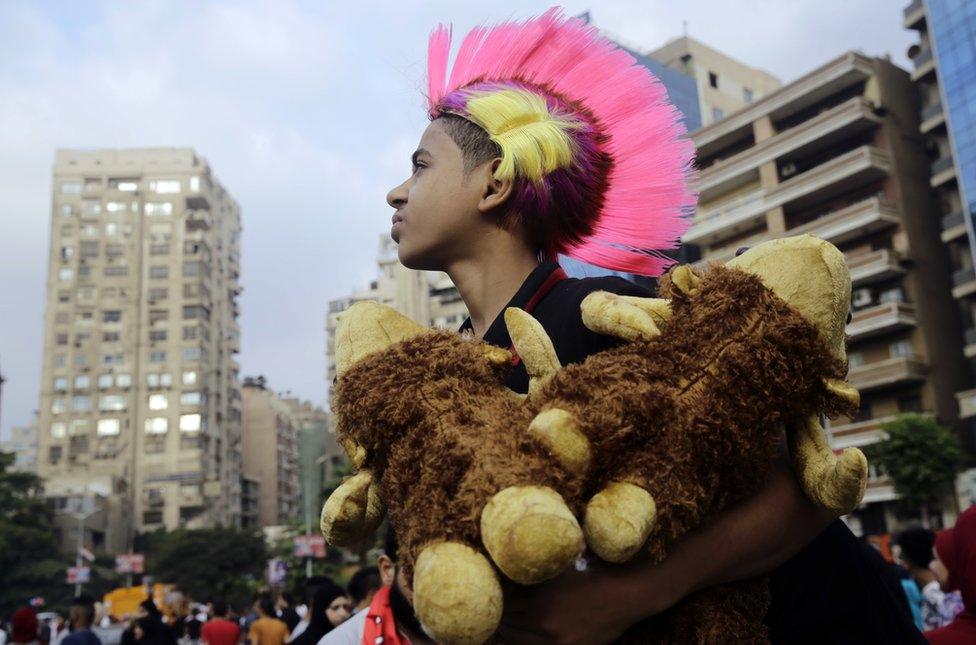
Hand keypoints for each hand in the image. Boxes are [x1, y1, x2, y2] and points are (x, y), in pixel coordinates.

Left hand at [496, 557, 681, 644]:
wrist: (626, 596)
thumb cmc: (594, 577)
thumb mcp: (561, 571)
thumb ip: (537, 574)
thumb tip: (511, 569)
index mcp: (541, 601)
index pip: (505, 605)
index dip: (496, 600)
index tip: (490, 595)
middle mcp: (545, 625)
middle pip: (508, 627)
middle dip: (498, 618)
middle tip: (490, 612)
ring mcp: (556, 642)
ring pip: (518, 642)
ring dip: (509, 633)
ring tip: (501, 627)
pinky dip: (526, 642)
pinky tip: (522, 636)